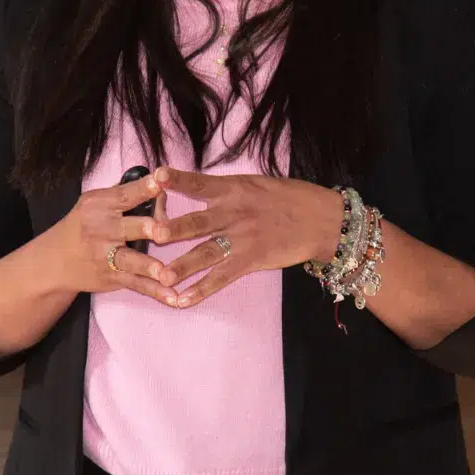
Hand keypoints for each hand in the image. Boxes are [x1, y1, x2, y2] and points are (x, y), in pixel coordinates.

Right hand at [46, 173, 178, 304]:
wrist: (55, 261)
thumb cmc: (84, 225)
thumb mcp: (96, 203)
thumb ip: (127, 194)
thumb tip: (163, 186)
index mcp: (99, 205)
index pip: (125, 195)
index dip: (144, 189)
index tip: (161, 182)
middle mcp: (102, 230)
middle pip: (129, 228)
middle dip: (146, 229)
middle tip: (162, 232)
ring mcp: (106, 256)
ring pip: (131, 260)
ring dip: (147, 266)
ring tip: (164, 273)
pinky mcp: (113, 278)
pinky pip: (138, 284)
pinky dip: (156, 292)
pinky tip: (174, 298)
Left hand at [149, 167, 342, 307]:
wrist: (321, 220)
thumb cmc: (287, 198)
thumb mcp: (255, 184)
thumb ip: (225, 189)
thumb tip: (196, 187)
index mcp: (233, 190)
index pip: (199, 183)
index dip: (178, 179)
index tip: (158, 173)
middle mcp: (234, 214)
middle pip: (198, 222)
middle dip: (175, 228)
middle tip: (153, 233)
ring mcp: (242, 240)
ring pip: (206, 254)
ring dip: (183, 266)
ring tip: (161, 277)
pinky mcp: (251, 261)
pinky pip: (222, 278)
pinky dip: (202, 290)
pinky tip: (183, 300)